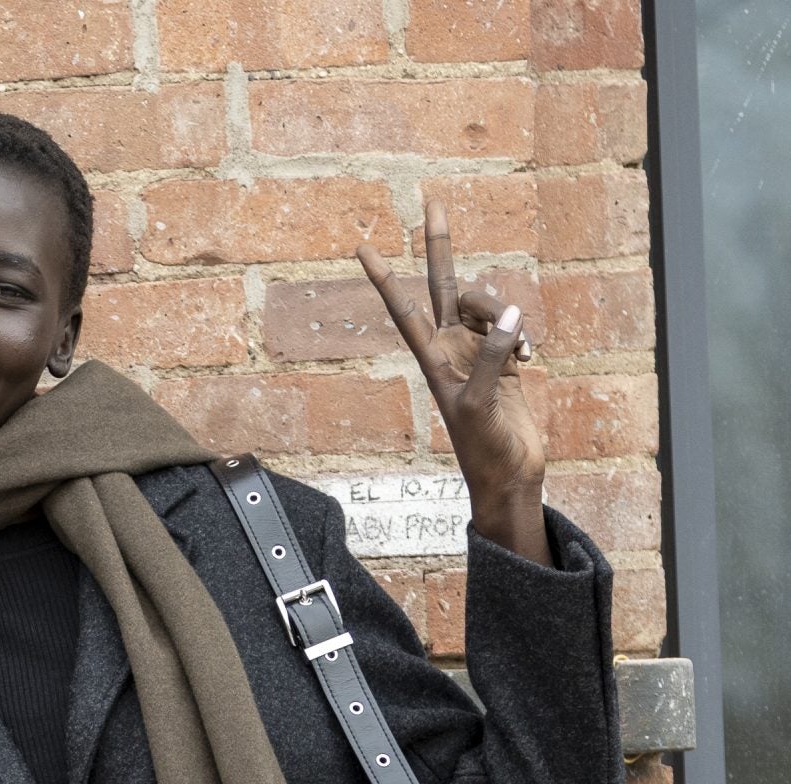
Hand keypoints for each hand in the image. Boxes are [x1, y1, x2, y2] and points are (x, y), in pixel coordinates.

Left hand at [357, 199, 550, 564]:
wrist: (508, 472)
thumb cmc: (482, 447)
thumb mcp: (478, 403)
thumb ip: (491, 356)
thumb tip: (510, 317)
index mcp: (430, 356)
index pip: (402, 306)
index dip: (383, 277)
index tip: (361, 246)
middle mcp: (449, 346)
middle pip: (443, 283)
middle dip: (439, 245)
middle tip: (432, 202)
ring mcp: (477, 350)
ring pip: (488, 303)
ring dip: (504, 314)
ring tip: (519, 349)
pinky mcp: (503, 359)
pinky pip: (513, 327)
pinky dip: (522, 335)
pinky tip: (530, 357)